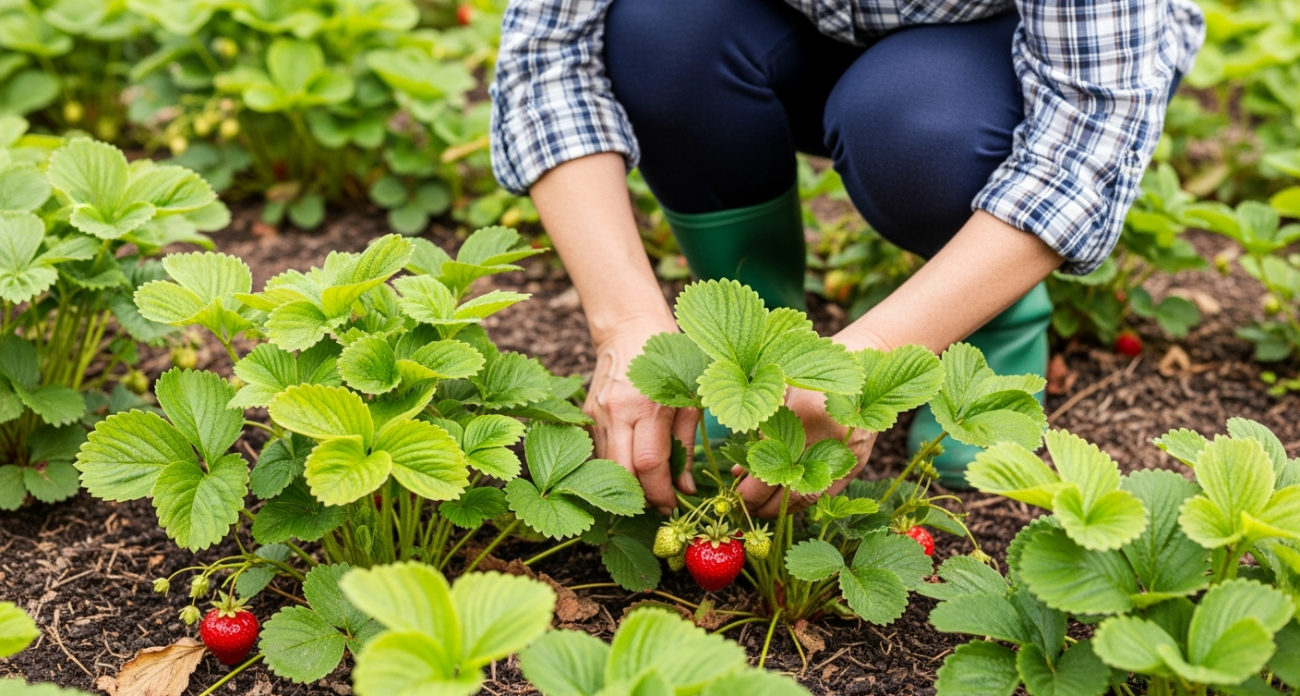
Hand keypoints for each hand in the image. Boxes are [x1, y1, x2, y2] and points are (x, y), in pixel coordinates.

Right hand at [586, 316, 699, 514]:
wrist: (631, 327)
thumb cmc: (672, 359)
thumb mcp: (690, 398)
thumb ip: (686, 446)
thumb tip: (684, 488)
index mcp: (649, 404)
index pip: (649, 464)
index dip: (660, 493)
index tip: (671, 506)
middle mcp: (617, 411)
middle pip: (621, 472)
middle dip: (640, 496)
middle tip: (658, 503)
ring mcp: (597, 412)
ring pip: (606, 465)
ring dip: (626, 483)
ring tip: (648, 484)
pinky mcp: (586, 413)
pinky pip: (599, 451)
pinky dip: (616, 464)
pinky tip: (632, 462)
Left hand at [733, 387, 875, 517]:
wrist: (859, 369)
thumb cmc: (810, 375)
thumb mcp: (778, 395)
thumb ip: (760, 433)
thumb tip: (739, 472)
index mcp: (805, 414)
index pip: (771, 465)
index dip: (752, 487)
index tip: (737, 494)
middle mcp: (829, 437)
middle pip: (790, 486)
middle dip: (764, 503)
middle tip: (746, 507)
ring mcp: (847, 452)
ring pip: (810, 494)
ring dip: (784, 508)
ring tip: (763, 510)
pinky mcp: (858, 461)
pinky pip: (829, 491)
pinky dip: (806, 501)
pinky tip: (787, 504)